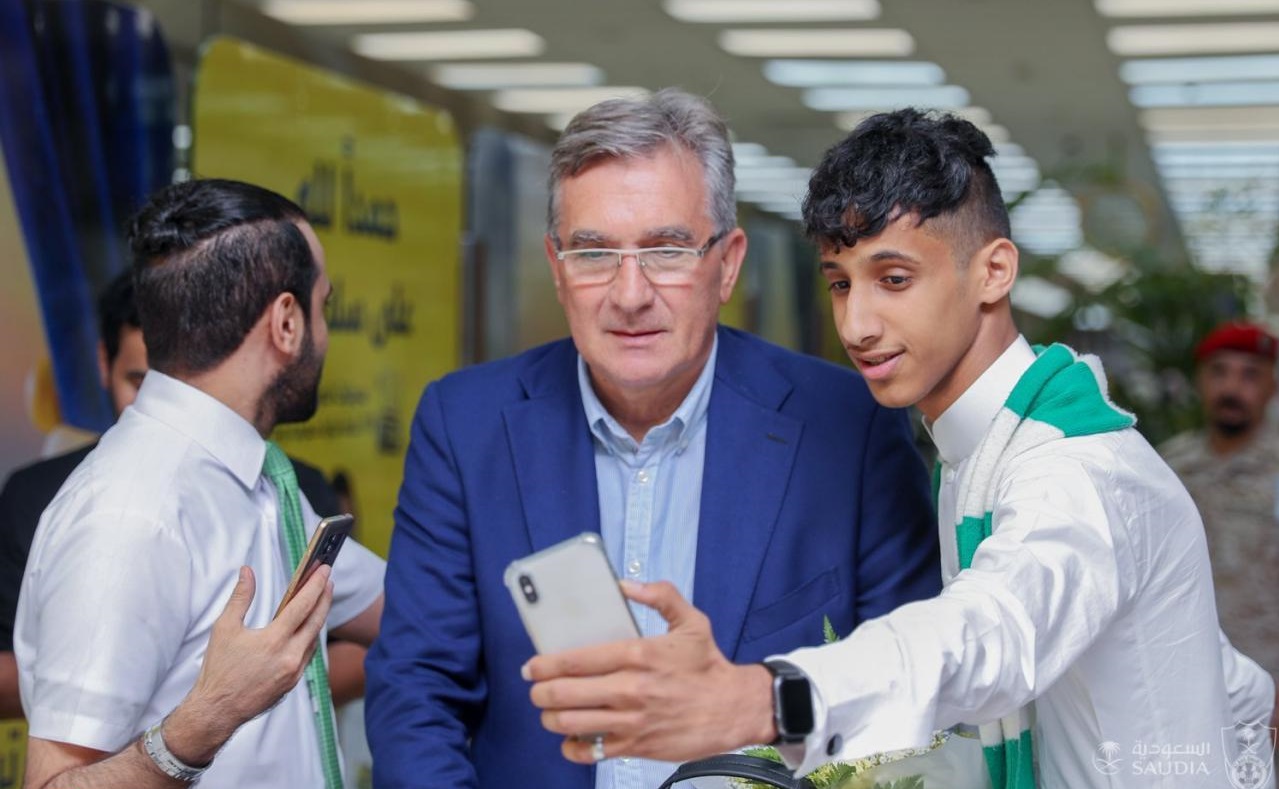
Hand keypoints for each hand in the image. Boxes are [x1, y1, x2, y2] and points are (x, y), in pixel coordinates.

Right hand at [164, 564, 332, 763]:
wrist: (217, 711)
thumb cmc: (218, 669)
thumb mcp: (224, 628)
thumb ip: (240, 597)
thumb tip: (247, 571)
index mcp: (274, 641)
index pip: (303, 606)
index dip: (315, 585)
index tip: (324, 569)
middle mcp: (290, 657)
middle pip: (316, 620)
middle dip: (325, 597)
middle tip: (328, 579)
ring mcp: (294, 672)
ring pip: (314, 638)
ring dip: (319, 617)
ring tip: (319, 599)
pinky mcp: (293, 682)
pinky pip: (308, 654)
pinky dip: (309, 637)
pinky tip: (307, 627)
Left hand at [525, 580, 775, 763]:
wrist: (735, 708)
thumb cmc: (709, 665)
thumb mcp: (692, 621)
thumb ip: (661, 596)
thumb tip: (626, 584)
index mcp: (638, 655)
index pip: (576, 659)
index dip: (545, 665)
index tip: (533, 667)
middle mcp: (630, 689)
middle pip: (565, 694)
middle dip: (541, 693)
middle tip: (536, 689)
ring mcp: (632, 720)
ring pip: (572, 723)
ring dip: (551, 718)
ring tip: (549, 712)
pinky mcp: (637, 745)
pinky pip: (592, 751)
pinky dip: (574, 747)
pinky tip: (572, 738)